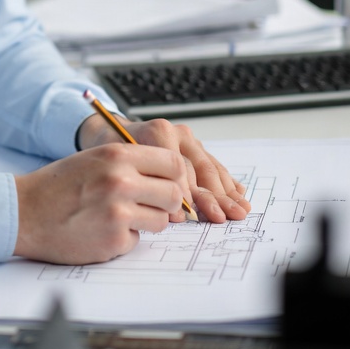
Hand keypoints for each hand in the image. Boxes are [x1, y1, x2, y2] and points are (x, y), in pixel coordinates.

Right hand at [14, 141, 188, 264]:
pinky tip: (101, 230)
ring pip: (161, 221)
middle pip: (174, 195)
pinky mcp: (112, 239)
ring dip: (146, 222)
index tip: (168, 184)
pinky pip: (137, 240)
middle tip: (149, 205)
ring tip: (118, 216)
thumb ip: (130, 163)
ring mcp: (118, 211)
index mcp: (117, 154)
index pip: (173, 163)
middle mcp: (120, 180)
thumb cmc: (57, 185)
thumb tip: (170, 177)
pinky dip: (124, 238)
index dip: (175, 177)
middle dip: (167, 203)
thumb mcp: (95, 158)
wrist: (24, 212)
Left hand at [77, 113, 250, 224]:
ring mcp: (188, 140)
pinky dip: (227, 181)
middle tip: (224, 216)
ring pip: (210, 168)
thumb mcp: (115, 163)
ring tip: (239, 210)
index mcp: (157, 132)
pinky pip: (214, 165)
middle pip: (199, 167)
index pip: (177, 165)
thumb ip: (143, 185)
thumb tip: (175, 213)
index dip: (184, 191)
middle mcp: (176, 133)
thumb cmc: (110, 151)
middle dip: (214, 195)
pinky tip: (239, 193)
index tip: (189, 214)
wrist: (110, 132)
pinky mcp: (194, 148)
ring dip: (226, 192)